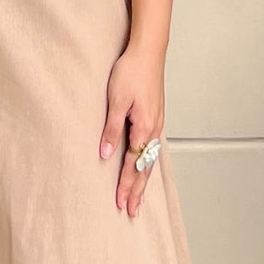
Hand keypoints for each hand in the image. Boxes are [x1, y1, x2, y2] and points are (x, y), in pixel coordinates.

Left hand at [99, 43, 165, 219]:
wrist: (148, 51)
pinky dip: (147, 164)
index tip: (120, 202)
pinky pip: (152, 148)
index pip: (133, 164)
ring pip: (150, 159)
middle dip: (137, 190)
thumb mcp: (116, 100)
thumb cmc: (131, 72)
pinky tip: (145, 168)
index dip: (125, 184)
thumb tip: (106, 155)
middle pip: (145, 167)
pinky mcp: (155, 117)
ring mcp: (157, 123)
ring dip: (143, 180)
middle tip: (131, 211)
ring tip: (138, 198)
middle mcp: (154, 129)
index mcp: (144, 127)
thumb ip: (112, 129)